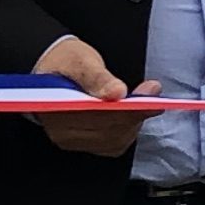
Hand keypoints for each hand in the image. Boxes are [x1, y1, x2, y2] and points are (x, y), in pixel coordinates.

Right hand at [30, 34, 149, 157]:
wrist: (52, 69)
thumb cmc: (64, 62)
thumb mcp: (80, 60)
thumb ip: (97, 77)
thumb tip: (118, 92)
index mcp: (56, 108)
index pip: (98, 117)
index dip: (128, 108)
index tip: (150, 93)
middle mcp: (62, 131)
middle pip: (109, 132)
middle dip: (136, 113)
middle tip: (152, 91)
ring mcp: (72, 140)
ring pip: (114, 141)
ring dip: (134, 121)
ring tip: (144, 100)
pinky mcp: (83, 143)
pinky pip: (112, 144)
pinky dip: (128, 129)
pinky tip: (133, 114)